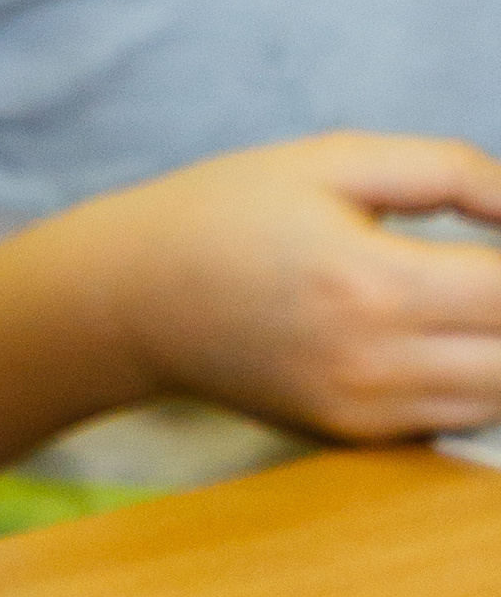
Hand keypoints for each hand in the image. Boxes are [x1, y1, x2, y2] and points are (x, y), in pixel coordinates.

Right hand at [88, 132, 500, 440]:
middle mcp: (376, 363)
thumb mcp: (331, 158)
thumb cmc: (228, 211)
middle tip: (493, 273)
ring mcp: (367, 413)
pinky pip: (458, 420)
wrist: (133, 298)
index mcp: (372, 281)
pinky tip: (457, 335)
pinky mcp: (357, 438)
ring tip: (477, 298)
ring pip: (500, 399)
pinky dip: (480, 382)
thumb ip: (447, 170)